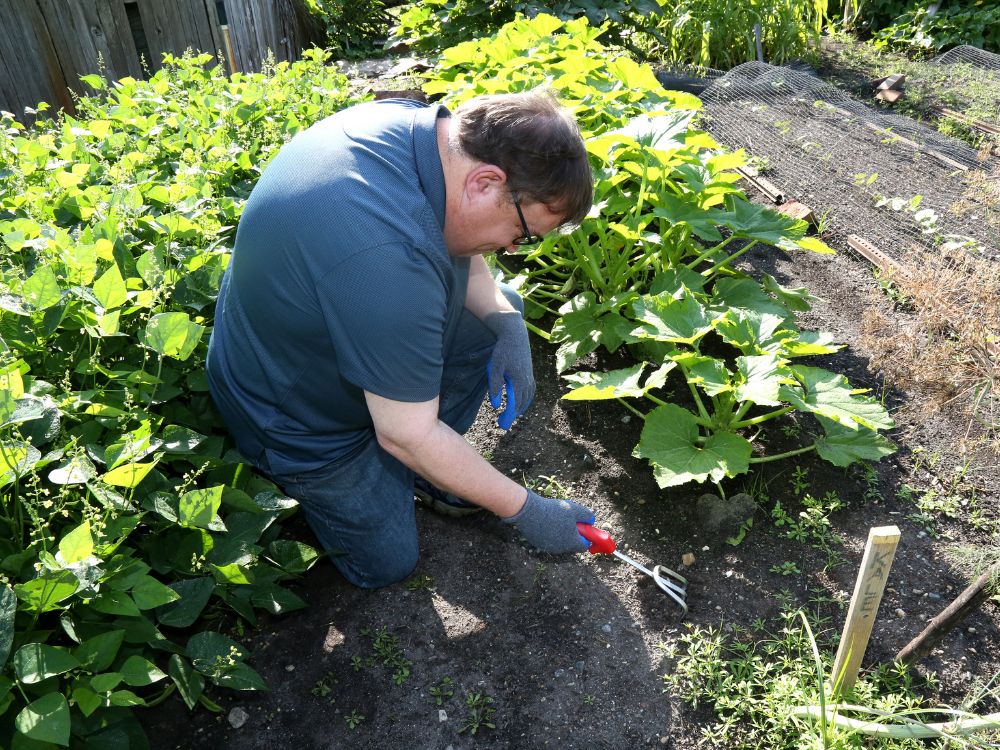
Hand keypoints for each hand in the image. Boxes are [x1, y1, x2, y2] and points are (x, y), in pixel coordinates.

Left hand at [484, 311, 534, 429]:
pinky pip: (531, 390)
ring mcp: (530, 376)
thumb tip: (496, 405)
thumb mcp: (495, 367)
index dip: (508, 415)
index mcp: (519, 380)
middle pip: (522, 403)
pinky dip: (527, 399)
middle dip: (513, 414)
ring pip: (528, 397)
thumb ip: (494, 385)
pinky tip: (522, 402)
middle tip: (503, 424)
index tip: (501, 424)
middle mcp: (527, 381)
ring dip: (521, 408)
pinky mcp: (530, 372)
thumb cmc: (503, 350)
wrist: (515, 334)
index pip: (515, 404)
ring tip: (512, 415)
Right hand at [502, 490, 593, 553]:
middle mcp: (560, 549)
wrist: (529, 512)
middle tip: (569, 519)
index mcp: (571, 543)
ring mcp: (548, 547)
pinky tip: (546, 520)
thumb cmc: (554, 511)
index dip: (587, 537)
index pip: (584, 545)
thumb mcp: (575, 509)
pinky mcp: (538, 543)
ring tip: (556, 517)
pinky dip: (550, 532)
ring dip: (561, 531)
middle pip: (571, 543)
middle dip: (573, 532)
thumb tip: (591, 521)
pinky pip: (548, 539)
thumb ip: (587, 515)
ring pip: (559, 541)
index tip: (585, 528)